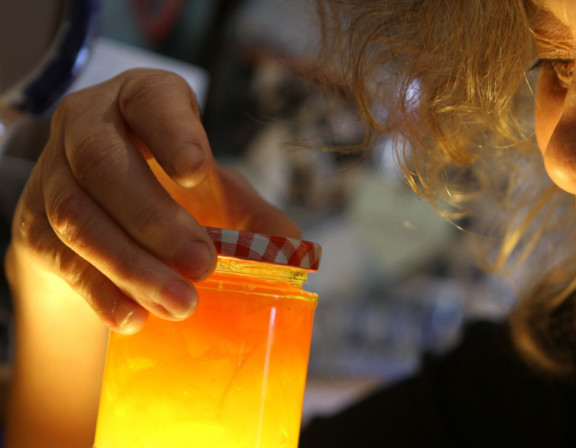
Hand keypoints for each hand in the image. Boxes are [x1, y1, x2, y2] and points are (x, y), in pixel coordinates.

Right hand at [5, 68, 298, 333]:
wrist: (107, 211)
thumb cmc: (172, 190)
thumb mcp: (217, 190)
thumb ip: (254, 217)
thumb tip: (293, 253)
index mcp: (142, 100)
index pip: (151, 100)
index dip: (172, 133)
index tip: (196, 172)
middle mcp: (88, 125)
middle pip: (105, 164)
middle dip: (154, 220)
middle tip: (202, 266)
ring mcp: (53, 173)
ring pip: (77, 216)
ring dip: (131, 266)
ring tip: (179, 303)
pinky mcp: (35, 222)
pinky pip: (61, 258)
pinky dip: (99, 291)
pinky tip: (133, 317)